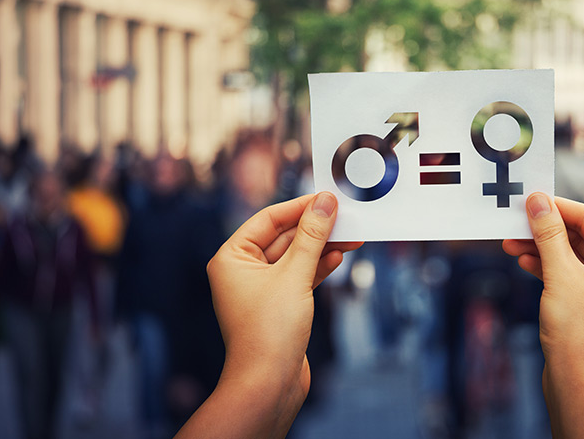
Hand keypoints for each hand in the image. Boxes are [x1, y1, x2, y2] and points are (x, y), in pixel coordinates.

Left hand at [176, 193, 361, 438]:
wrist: (269, 384)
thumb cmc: (268, 332)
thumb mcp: (294, 276)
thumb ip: (312, 236)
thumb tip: (325, 203)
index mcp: (232, 258)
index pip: (268, 219)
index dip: (299, 206)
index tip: (327, 197)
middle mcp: (242, 271)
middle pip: (284, 236)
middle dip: (316, 228)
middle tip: (345, 216)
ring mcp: (261, 290)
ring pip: (295, 257)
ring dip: (322, 247)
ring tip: (351, 237)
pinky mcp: (279, 306)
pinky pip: (300, 276)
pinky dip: (319, 267)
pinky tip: (338, 258)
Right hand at [503, 193, 583, 438]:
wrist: (578, 383)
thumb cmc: (579, 331)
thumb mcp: (560, 273)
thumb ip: (548, 233)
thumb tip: (538, 200)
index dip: (559, 207)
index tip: (531, 199)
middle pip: (580, 236)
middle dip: (546, 229)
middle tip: (516, 220)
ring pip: (570, 255)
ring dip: (541, 247)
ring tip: (510, 242)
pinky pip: (566, 274)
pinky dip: (545, 266)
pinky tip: (524, 262)